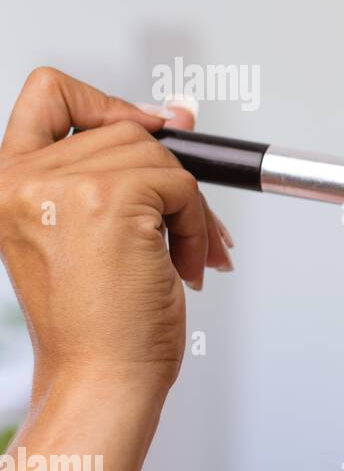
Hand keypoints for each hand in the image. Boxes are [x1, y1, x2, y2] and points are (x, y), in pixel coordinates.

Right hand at [0, 67, 233, 393]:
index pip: (49, 94)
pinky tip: (185, 266)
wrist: (100, 377)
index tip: (155, 127)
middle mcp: (22, 178)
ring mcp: (63, 185)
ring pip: (160, 156)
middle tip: (182, 234)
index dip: (109, 101)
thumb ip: (116, 171)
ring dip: (189, 209)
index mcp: (8, 183)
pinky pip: (182, 184)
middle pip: (127, 130)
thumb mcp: (88, 232)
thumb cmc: (98, 323)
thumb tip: (176, 115)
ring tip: (181, 258)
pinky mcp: (109, 198)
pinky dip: (199, 225)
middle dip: (170, 181)